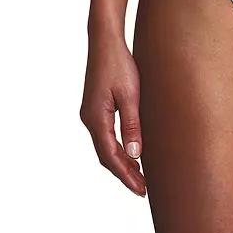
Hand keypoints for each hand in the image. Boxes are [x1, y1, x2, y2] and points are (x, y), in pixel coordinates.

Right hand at [80, 34, 145, 196]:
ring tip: (140, 176)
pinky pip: (105, 136)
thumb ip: (132, 125)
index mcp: (96, 119)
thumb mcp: (130, 95)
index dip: (126, 175)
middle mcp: (89, 119)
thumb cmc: (119, 64)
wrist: (105, 42)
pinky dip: (117, 149)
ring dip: (121, 162)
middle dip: (124, 174)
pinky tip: (131, 153)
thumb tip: (135, 155)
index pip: (111, 157)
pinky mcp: (95, 108)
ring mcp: (90, 114)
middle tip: (143, 190)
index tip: (141, 190)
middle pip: (106, 156)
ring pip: (105, 147)